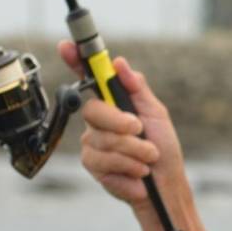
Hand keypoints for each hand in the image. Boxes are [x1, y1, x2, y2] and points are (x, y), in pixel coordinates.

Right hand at [57, 41, 184, 208]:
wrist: (165, 185)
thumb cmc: (163, 147)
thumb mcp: (156, 114)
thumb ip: (138, 89)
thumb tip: (119, 63)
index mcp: (112, 103)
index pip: (88, 78)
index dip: (74, 61)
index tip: (66, 46)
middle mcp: (97, 121)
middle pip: (93, 111)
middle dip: (122, 125)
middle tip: (141, 131)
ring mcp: (91, 143)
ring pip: (103, 141)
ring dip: (134, 152)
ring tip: (148, 160)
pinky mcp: (92, 166)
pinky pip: (104, 162)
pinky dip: (129, 168)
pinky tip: (138, 174)